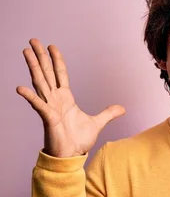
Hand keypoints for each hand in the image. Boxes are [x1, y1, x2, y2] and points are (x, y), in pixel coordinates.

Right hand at [16, 39, 125, 157]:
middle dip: (40, 56)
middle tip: (33, 40)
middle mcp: (55, 99)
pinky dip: (30, 97)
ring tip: (25, 52)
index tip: (52, 46)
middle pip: (46, 73)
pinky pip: (38, 105)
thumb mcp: (98, 123)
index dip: (57, 60)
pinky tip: (20, 88)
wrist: (71, 156)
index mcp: (66, 98)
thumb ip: (108, 114)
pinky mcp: (48, 118)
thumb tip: (122, 108)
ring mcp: (49, 107)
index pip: (60, 74)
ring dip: (33, 67)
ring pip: (40, 82)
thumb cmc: (78, 140)